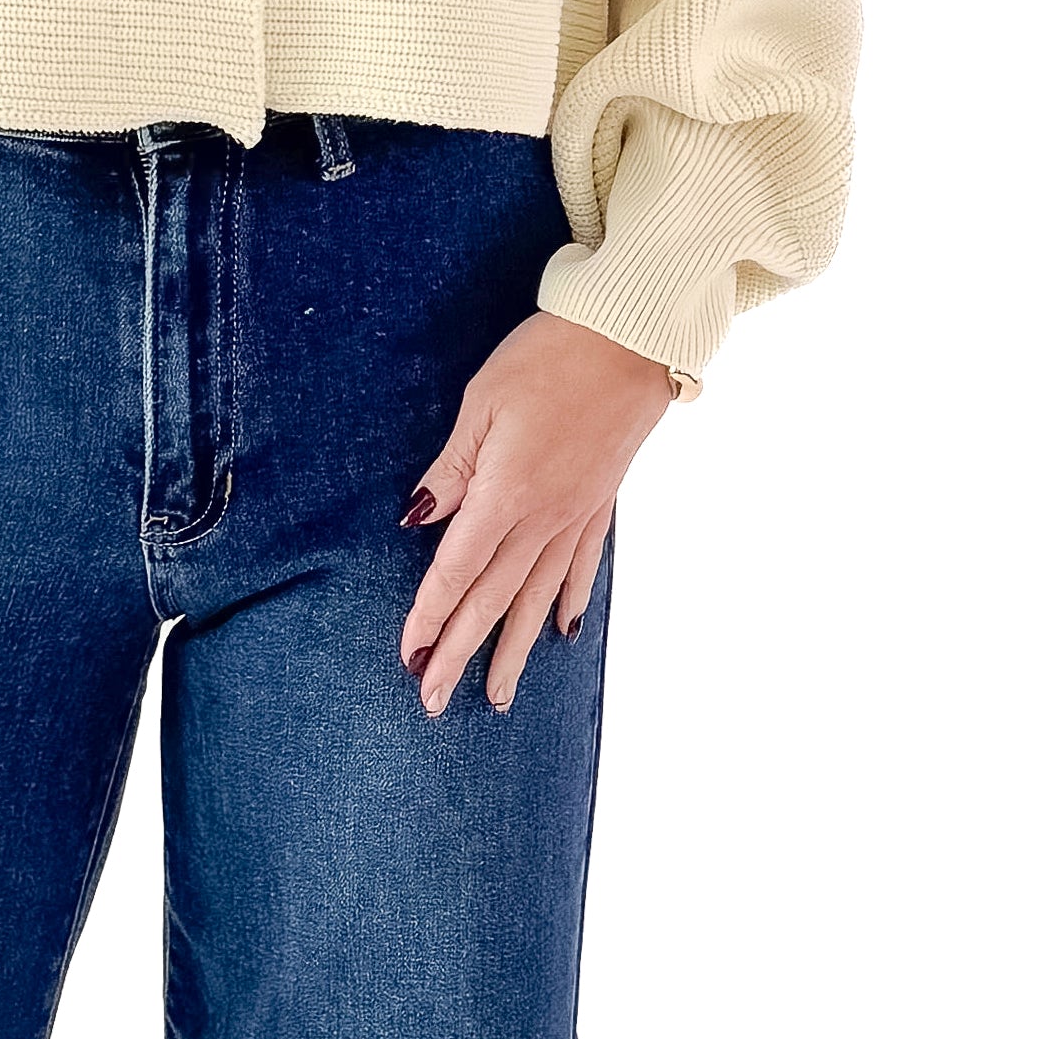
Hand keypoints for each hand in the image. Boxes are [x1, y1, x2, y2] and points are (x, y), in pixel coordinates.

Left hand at [398, 313, 676, 717]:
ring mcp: (577, 513)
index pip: (458, 569)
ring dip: (513, 648)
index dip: (431, 614)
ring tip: (497, 696)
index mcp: (507, 494)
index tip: (410, 656)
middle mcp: (544, 517)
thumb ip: (452, 469)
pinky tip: (561, 633)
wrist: (630, 337)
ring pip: (538, 596)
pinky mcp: (602, 500)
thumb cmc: (548, 357)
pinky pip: (583, 564)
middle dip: (460, 652)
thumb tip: (419, 518)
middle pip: (494, 598)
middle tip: (434, 701)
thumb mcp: (482, 404)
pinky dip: (569, 601)